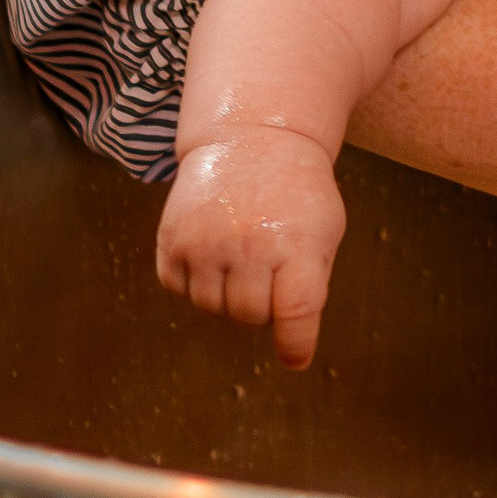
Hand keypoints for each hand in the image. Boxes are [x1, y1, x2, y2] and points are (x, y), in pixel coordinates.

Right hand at [158, 123, 346, 367]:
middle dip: (263, 304)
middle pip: (251, 317)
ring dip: (228, 295)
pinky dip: (197, 282)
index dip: (295, 343)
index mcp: (296, 244)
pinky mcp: (172, 240)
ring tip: (243, 254)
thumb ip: (311, 285)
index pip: (296, 312)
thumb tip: (291, 349)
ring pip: (213, 309)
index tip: (294, 358)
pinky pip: (181, 291)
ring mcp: (205, 243)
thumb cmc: (297, 194)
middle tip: (269, 268)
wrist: (252, 139)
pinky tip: (215, 251)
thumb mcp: (324, 231)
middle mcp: (248, 245)